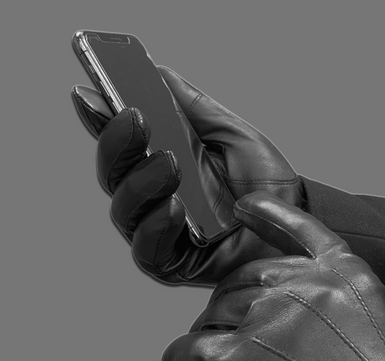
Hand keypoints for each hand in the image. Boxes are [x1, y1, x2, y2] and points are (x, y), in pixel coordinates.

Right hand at [72, 67, 304, 284]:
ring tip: (169, 163)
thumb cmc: (265, 181)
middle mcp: (154, 198)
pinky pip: (147, 249)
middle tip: (134, 118)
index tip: (89, 92)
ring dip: (141, 183)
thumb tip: (156, 71)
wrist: (294, 221)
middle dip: (118, 145)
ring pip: (125, 210)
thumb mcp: (230, 134)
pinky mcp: (172, 263)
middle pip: (114, 174)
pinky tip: (175, 207)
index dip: (102, 119)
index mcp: (163, 165)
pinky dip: (156, 225)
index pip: (124, 143)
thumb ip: (192, 108)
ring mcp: (159, 232)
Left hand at [161, 191, 384, 360]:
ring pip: (216, 317)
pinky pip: (193, 352)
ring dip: (209, 335)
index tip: (244, 206)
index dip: (269, 216)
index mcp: (339, 272)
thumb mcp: (380, 325)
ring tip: (209, 358)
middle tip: (222, 330)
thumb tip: (282, 328)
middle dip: (227, 305)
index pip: (297, 231)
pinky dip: (180, 358)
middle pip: (241, 284)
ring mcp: (269, 320)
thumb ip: (333, 310)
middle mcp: (301, 286)